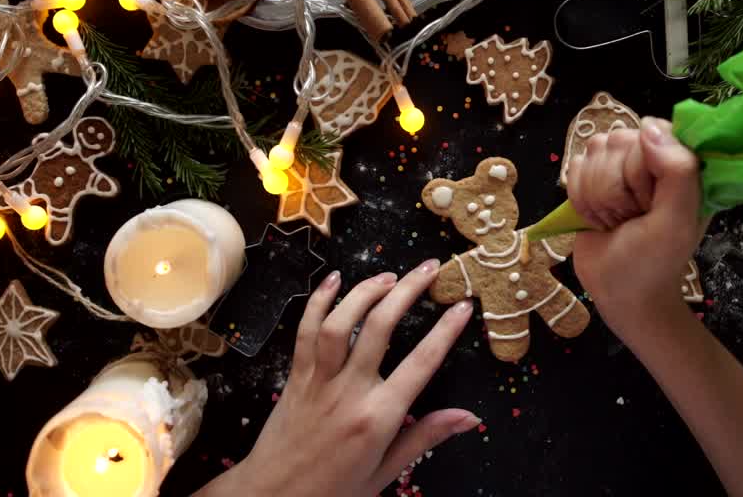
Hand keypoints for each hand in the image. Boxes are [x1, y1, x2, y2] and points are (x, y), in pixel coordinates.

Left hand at [198, 263, 476, 496]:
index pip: (421, 363)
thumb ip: (426, 436)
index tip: (462, 306)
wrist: (273, 496)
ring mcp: (319, 380)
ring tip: (390, 275)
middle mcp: (349, 391)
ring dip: (366, 291)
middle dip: (407, 291)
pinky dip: (319, 301)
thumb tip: (469, 417)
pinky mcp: (296, 376)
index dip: (446, 331)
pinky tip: (335, 280)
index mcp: (378, 417)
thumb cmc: (334, 490)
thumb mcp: (387, 471)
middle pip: (380, 327)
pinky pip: (306, 330)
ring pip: (341, 321)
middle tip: (429, 268)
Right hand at [567, 117, 705, 345]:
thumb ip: (677, 171)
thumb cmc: (653, 263)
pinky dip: (581, 198)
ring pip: (594, 151)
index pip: (654, 131)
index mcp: (683, 164)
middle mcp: (651, 160)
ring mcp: (619, 168)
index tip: (651, 200)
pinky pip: (575, 167)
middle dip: (618, 187)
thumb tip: (648, 126)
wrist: (619, 295)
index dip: (644, 164)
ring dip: (598, 195)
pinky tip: (596, 220)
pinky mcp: (591, 180)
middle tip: (633, 217)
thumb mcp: (676, 221)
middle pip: (619, 140)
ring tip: (615, 221)